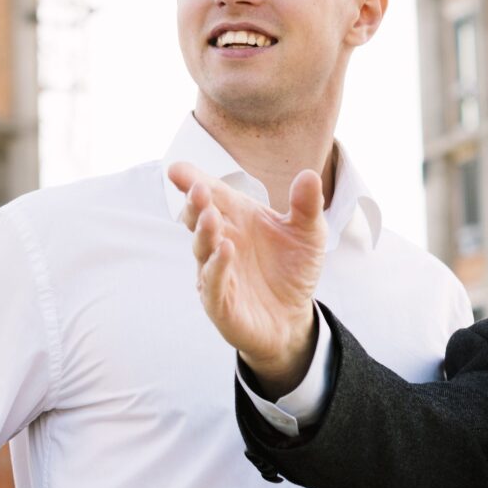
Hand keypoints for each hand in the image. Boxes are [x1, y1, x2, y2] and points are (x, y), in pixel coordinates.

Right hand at [167, 162, 327, 394]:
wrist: (293, 318)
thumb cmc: (292, 269)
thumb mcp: (308, 235)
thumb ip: (307, 206)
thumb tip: (309, 175)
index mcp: (236, 218)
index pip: (212, 195)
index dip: (193, 180)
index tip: (178, 169)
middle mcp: (220, 240)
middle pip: (199, 218)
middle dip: (195, 204)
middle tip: (197, 189)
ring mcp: (216, 271)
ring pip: (202, 249)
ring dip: (204, 232)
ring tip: (210, 217)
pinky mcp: (220, 301)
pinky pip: (214, 283)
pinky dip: (217, 267)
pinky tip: (225, 250)